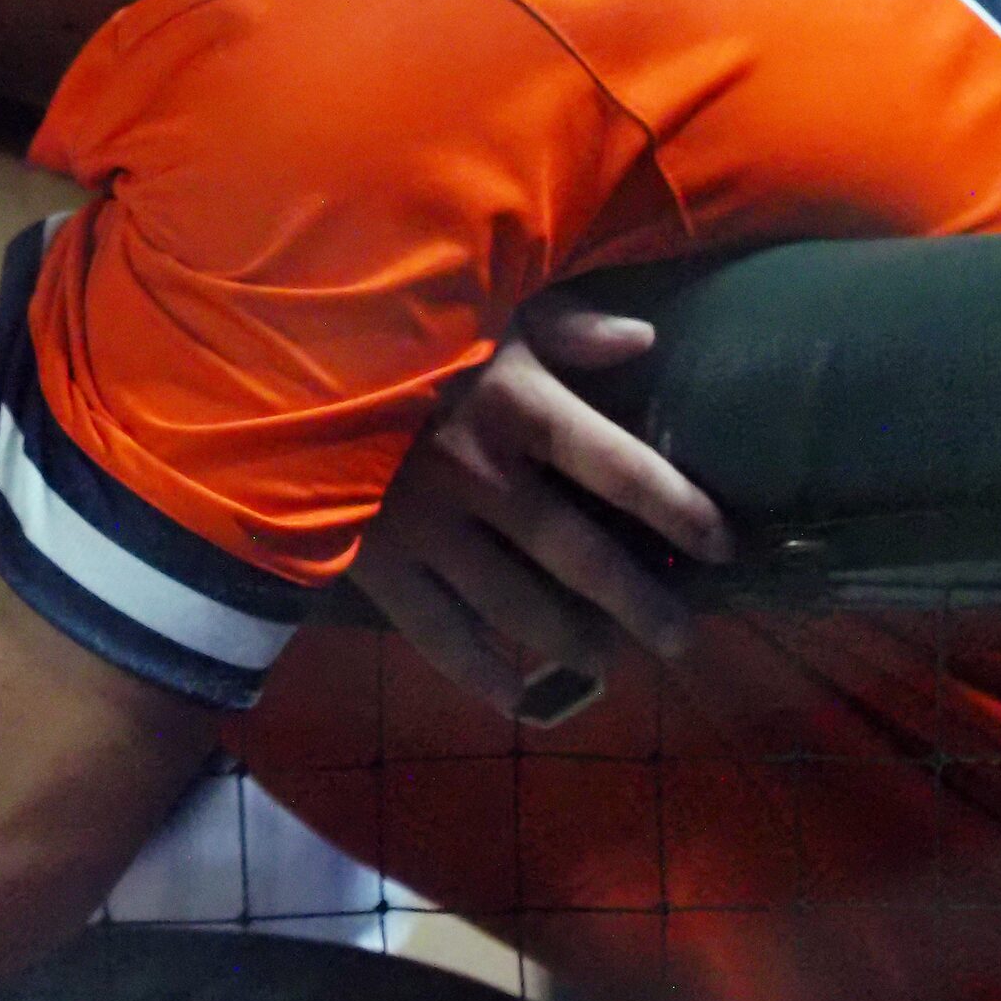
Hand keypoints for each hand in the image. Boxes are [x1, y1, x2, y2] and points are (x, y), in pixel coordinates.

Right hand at [350, 295, 732, 724]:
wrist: (277, 364)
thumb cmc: (391, 321)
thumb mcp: (483, 305)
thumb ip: (564, 326)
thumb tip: (643, 341)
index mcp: (522, 408)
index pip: (627, 471)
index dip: (683, 512)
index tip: (723, 546)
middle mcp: (489, 479)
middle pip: (586, 558)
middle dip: (643, 605)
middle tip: (684, 639)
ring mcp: (433, 531)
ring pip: (522, 607)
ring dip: (574, 641)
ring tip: (608, 661)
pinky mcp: (380, 564)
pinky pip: (442, 635)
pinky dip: (484, 674)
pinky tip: (518, 695)